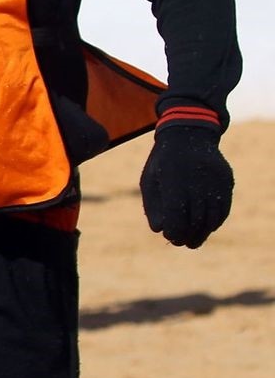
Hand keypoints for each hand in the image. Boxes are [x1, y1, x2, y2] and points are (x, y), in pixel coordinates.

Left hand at [140, 122, 231, 247]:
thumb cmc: (163, 162)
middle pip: (196, 217)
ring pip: (213, 214)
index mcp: (173, 178)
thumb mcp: (150, 180)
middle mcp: (197, 178)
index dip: (174, 229)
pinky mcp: (226, 179)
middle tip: (180, 243)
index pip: (177, 212)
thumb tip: (160, 231)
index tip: (170, 237)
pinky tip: (206, 228)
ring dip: (203, 232)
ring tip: (193, 241)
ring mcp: (215, 178)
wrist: (189, 134)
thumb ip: (153, 206)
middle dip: (188, 234)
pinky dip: (216, 221)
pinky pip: (224, 206)